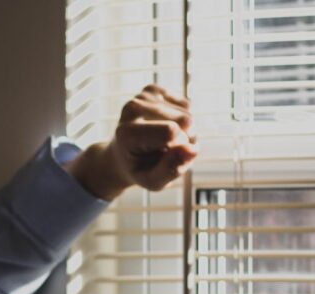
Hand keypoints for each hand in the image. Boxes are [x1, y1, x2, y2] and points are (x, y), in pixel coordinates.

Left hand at [66, 85, 195, 200]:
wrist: (122, 156)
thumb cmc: (139, 169)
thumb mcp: (153, 181)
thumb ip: (171, 170)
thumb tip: (192, 149)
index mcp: (127, 133)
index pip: (172, 131)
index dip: (180, 148)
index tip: (166, 157)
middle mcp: (132, 108)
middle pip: (185, 120)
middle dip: (185, 139)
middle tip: (167, 151)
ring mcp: (142, 96)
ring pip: (188, 113)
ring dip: (185, 132)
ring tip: (165, 142)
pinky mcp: (152, 90)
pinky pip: (186, 105)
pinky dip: (182, 119)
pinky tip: (166, 127)